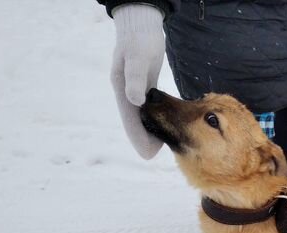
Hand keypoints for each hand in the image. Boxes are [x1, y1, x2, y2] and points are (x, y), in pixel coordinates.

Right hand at [111, 4, 165, 158]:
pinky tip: (163, 123)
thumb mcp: (138, 57)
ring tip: (161, 143)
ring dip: (148, 129)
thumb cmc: (139, 39)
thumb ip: (135, 78)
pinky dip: (153, 117)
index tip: (148, 154)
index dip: (138, 138)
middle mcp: (127, 92)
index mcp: (123, 89)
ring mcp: (134, 89)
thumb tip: (134, 101)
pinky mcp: (143, 84)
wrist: (140, 23)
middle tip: (154, 155)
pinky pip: (147, 106)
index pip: (130, 120)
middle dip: (143, 138)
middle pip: (134, 121)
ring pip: (141, 115)